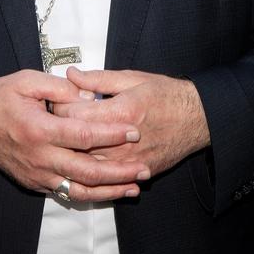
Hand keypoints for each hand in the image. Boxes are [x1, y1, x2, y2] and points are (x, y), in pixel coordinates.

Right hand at [0, 69, 149, 201]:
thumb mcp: (26, 80)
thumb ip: (59, 86)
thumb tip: (89, 94)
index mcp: (40, 129)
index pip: (84, 135)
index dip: (111, 135)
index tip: (134, 131)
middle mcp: (40, 157)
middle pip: (88, 170)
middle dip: (120, 171)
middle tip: (144, 168)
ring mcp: (38, 174)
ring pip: (80, 189)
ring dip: (110, 191)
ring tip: (134, 187)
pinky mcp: (35, 183)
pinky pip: (67, 193)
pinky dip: (90, 194)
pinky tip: (108, 192)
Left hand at [52, 68, 210, 178]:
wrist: (198, 118)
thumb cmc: (166, 94)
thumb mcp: (133, 78)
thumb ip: (99, 78)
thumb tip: (71, 74)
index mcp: (122, 111)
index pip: (76, 115)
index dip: (61, 108)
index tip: (57, 102)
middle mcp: (125, 140)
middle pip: (78, 141)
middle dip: (63, 132)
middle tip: (55, 122)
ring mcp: (131, 160)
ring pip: (89, 164)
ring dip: (75, 154)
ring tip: (66, 141)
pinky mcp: (138, 172)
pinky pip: (108, 179)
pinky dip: (92, 173)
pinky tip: (83, 164)